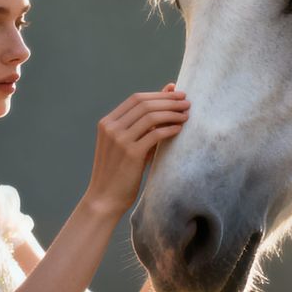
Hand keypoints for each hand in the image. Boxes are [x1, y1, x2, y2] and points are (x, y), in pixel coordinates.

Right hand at [82, 83, 188, 218]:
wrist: (105, 198)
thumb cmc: (120, 171)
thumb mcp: (127, 144)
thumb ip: (142, 126)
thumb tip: (161, 107)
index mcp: (107, 123)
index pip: (136, 99)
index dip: (159, 94)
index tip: (177, 94)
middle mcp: (111, 128)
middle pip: (145, 104)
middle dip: (169, 101)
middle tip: (186, 102)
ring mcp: (119, 140)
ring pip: (151, 116)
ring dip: (172, 113)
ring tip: (186, 115)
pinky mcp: (131, 153)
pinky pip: (155, 134)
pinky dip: (169, 129)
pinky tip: (179, 129)